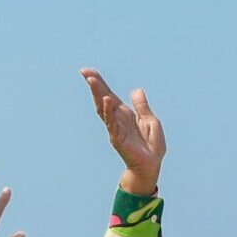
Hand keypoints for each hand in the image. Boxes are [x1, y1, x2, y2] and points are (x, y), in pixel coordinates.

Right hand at [80, 68, 163, 194]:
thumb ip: (142, 106)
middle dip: (94, 85)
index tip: (89, 72)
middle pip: (103, 98)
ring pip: (104, 109)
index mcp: (125, 114)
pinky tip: (105, 100)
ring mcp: (116, 128)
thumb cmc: (151, 145)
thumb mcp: (150, 120)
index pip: (110, 95)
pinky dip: (108, 112)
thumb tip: (136, 90)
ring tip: (92, 80)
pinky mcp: (118, 138)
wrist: (152, 165)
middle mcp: (118, 119)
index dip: (100, 83)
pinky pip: (112, 123)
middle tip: (84, 71)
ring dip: (97, 94)